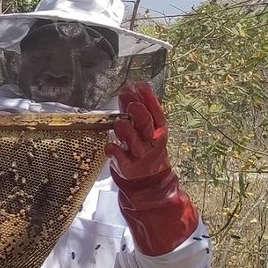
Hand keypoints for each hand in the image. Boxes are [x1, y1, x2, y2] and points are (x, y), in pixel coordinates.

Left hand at [106, 83, 199, 255]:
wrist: (149, 182)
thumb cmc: (143, 149)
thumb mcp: (145, 130)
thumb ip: (136, 111)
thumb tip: (131, 88)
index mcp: (159, 131)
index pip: (157, 112)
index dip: (148, 99)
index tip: (138, 85)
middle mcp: (151, 143)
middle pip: (148, 126)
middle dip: (139, 114)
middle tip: (131, 104)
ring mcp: (140, 156)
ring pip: (134, 142)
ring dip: (126, 131)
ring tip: (119, 123)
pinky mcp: (128, 168)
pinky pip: (120, 158)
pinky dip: (114, 151)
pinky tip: (109, 145)